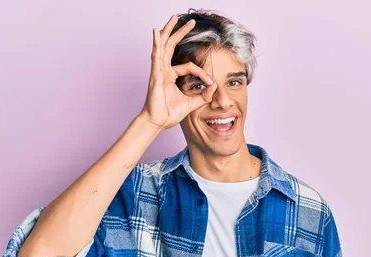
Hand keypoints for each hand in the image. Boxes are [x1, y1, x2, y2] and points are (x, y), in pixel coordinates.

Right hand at [140, 14, 217, 130]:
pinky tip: (157, 33)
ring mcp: (158, 71)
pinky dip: (157, 43)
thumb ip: (204, 95)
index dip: (202, 73)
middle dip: (181, 33)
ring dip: (169, 31)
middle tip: (191, 22)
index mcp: (171, 76)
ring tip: (173, 18)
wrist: (158, 122)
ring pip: (164, 46)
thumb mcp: (192, 103)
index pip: (189, 67)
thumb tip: (215, 85)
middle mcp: (164, 70)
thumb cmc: (169, 113)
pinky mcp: (155, 75)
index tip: (210, 82)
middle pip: (172, 46)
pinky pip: (156, 56)